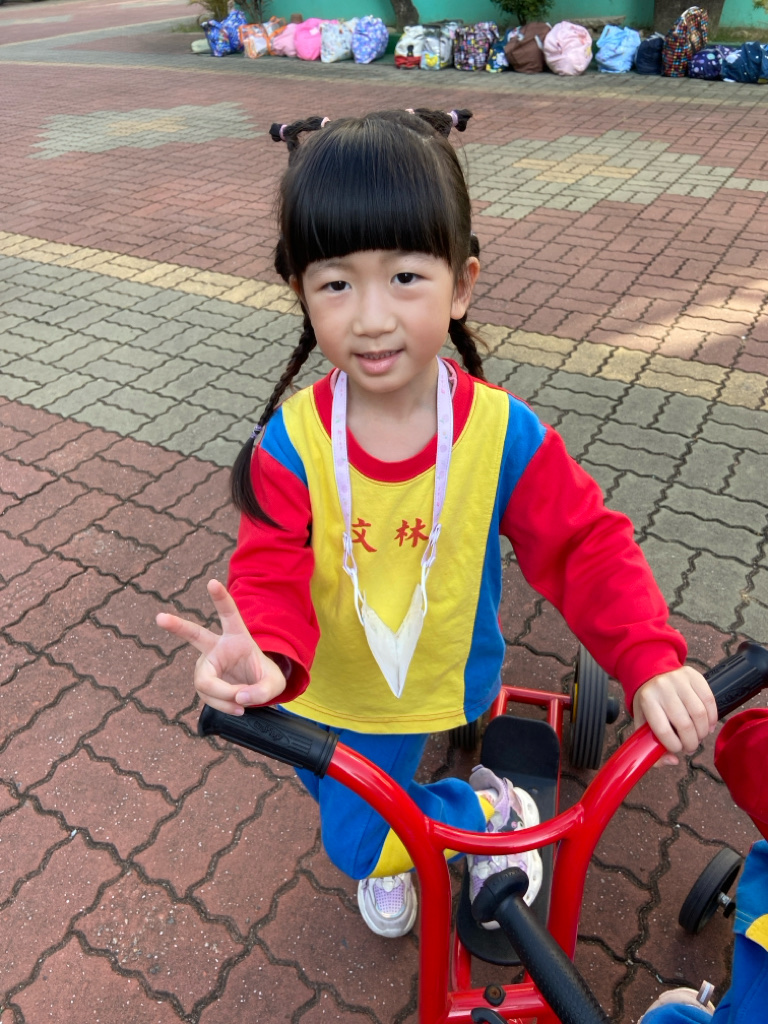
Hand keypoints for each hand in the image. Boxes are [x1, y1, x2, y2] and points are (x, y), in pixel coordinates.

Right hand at [156, 579, 286, 714]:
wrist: (256, 690)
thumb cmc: (265, 679)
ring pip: (206, 682)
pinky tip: (236, 708)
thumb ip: (262, 691)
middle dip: (177, 626)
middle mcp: (217, 647)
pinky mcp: (203, 681)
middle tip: (159, 617)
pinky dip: (223, 705)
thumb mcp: (275, 684)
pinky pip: (208, 696)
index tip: (212, 582)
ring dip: (224, 697)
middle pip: (195, 635)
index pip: (229, 614)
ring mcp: (207, 664)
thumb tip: (238, 698)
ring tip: (241, 705)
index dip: (220, 599)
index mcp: (238, 637)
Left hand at [633, 666, 717, 765]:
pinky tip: (707, 726)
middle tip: (690, 747)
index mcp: (647, 700)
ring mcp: (679, 679)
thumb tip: (673, 761)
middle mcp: (662, 687)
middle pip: (684, 724)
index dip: (674, 746)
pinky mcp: (694, 676)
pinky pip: (710, 701)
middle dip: (691, 743)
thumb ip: (651, 746)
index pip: (663, 730)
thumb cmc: (650, 703)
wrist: (653, 674)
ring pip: (700, 714)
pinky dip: (712, 719)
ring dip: (702, 732)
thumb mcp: (642, 722)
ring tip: (698, 737)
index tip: (677, 750)